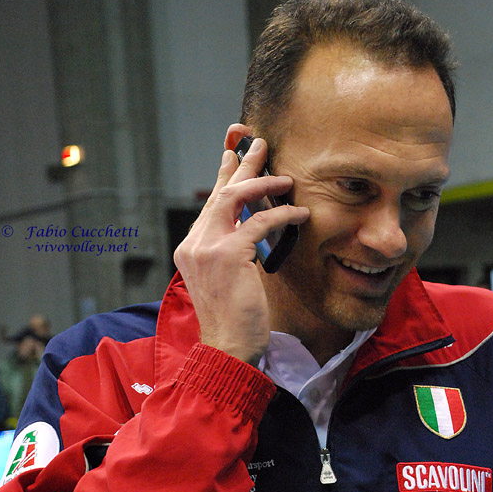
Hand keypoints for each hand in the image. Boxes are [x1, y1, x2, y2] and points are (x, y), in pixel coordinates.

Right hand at [173, 136, 309, 365]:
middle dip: (242, 166)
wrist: (228, 347)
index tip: (232, 156)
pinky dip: (282, 215)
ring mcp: (207, 247)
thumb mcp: (227, 281)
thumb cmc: (233, 320)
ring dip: (263, 183)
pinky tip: (300, 214)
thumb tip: (249, 234)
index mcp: (192, 249)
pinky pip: (259, 222)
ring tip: (287, 178)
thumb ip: (231, 254)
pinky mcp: (228, 255)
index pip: (210, 205)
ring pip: (235, 199)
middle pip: (220, 193)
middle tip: (260, 144)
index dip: (223, 178)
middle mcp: (194, 243)